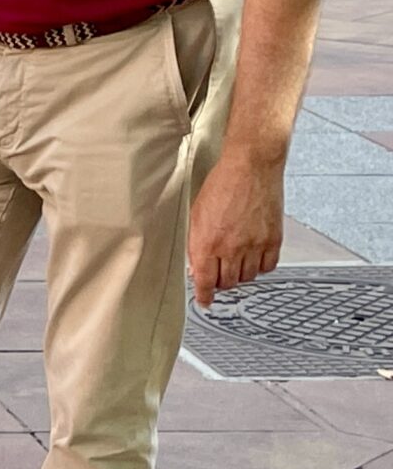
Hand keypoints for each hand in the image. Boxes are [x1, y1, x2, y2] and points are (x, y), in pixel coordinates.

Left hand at [188, 152, 283, 307]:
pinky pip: (268, 266)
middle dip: (220, 282)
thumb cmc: (222, 184)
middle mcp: (232, 248)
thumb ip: (196, 243)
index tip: (204, 301)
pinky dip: (261, 267)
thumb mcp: (196, 215)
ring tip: (235, 264)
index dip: (204, 295)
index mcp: (207, 242)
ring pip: (248, 277)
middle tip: (219, 276)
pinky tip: (255, 259)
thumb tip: (195, 264)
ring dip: (240, 275)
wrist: (250, 167)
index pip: (205, 281)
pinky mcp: (273, 240)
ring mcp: (254, 245)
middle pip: (227, 282)